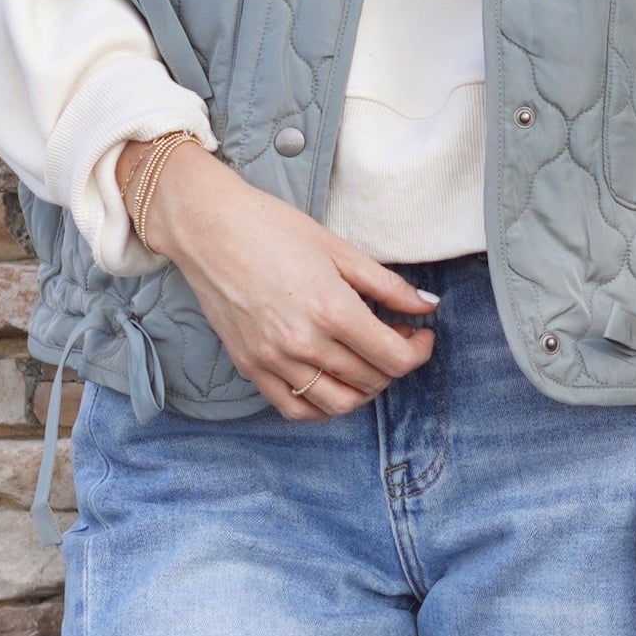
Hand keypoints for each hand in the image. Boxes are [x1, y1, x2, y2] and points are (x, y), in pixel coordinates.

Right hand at [116, 137, 437, 419]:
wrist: (208, 227)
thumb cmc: (272, 227)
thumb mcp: (338, 248)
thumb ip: (387, 284)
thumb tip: (428, 305)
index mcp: (331, 309)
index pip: (395, 358)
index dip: (420, 350)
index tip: (422, 332)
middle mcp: (303, 343)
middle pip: (372, 380)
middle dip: (396, 362)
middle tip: (397, 336)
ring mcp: (274, 361)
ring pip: (338, 403)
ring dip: (365, 389)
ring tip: (368, 359)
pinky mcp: (251, 368)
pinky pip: (296, 409)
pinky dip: (323, 405)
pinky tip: (333, 381)